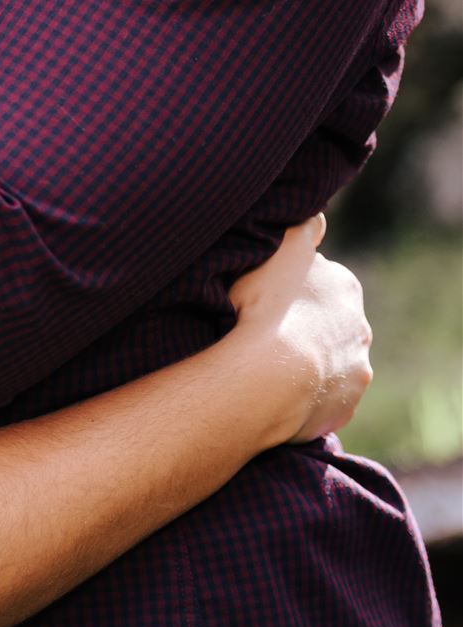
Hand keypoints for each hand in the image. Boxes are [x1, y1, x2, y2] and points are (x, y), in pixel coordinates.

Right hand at [228, 216, 372, 445]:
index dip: (291, 286)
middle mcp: (360, 327)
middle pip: (329, 320)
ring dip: (308, 360)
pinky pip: (323, 396)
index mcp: (344, 286)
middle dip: (306, 324)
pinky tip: (278, 390)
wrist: (270, 378)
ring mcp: (355, 369)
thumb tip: (317, 220)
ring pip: (329, 359)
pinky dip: (306, 393)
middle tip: (267, 330)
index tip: (267, 295)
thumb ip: (302, 230)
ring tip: (270, 366)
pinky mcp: (344, 406)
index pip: (319, 280)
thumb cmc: (266, 308)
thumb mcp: (281, 250)